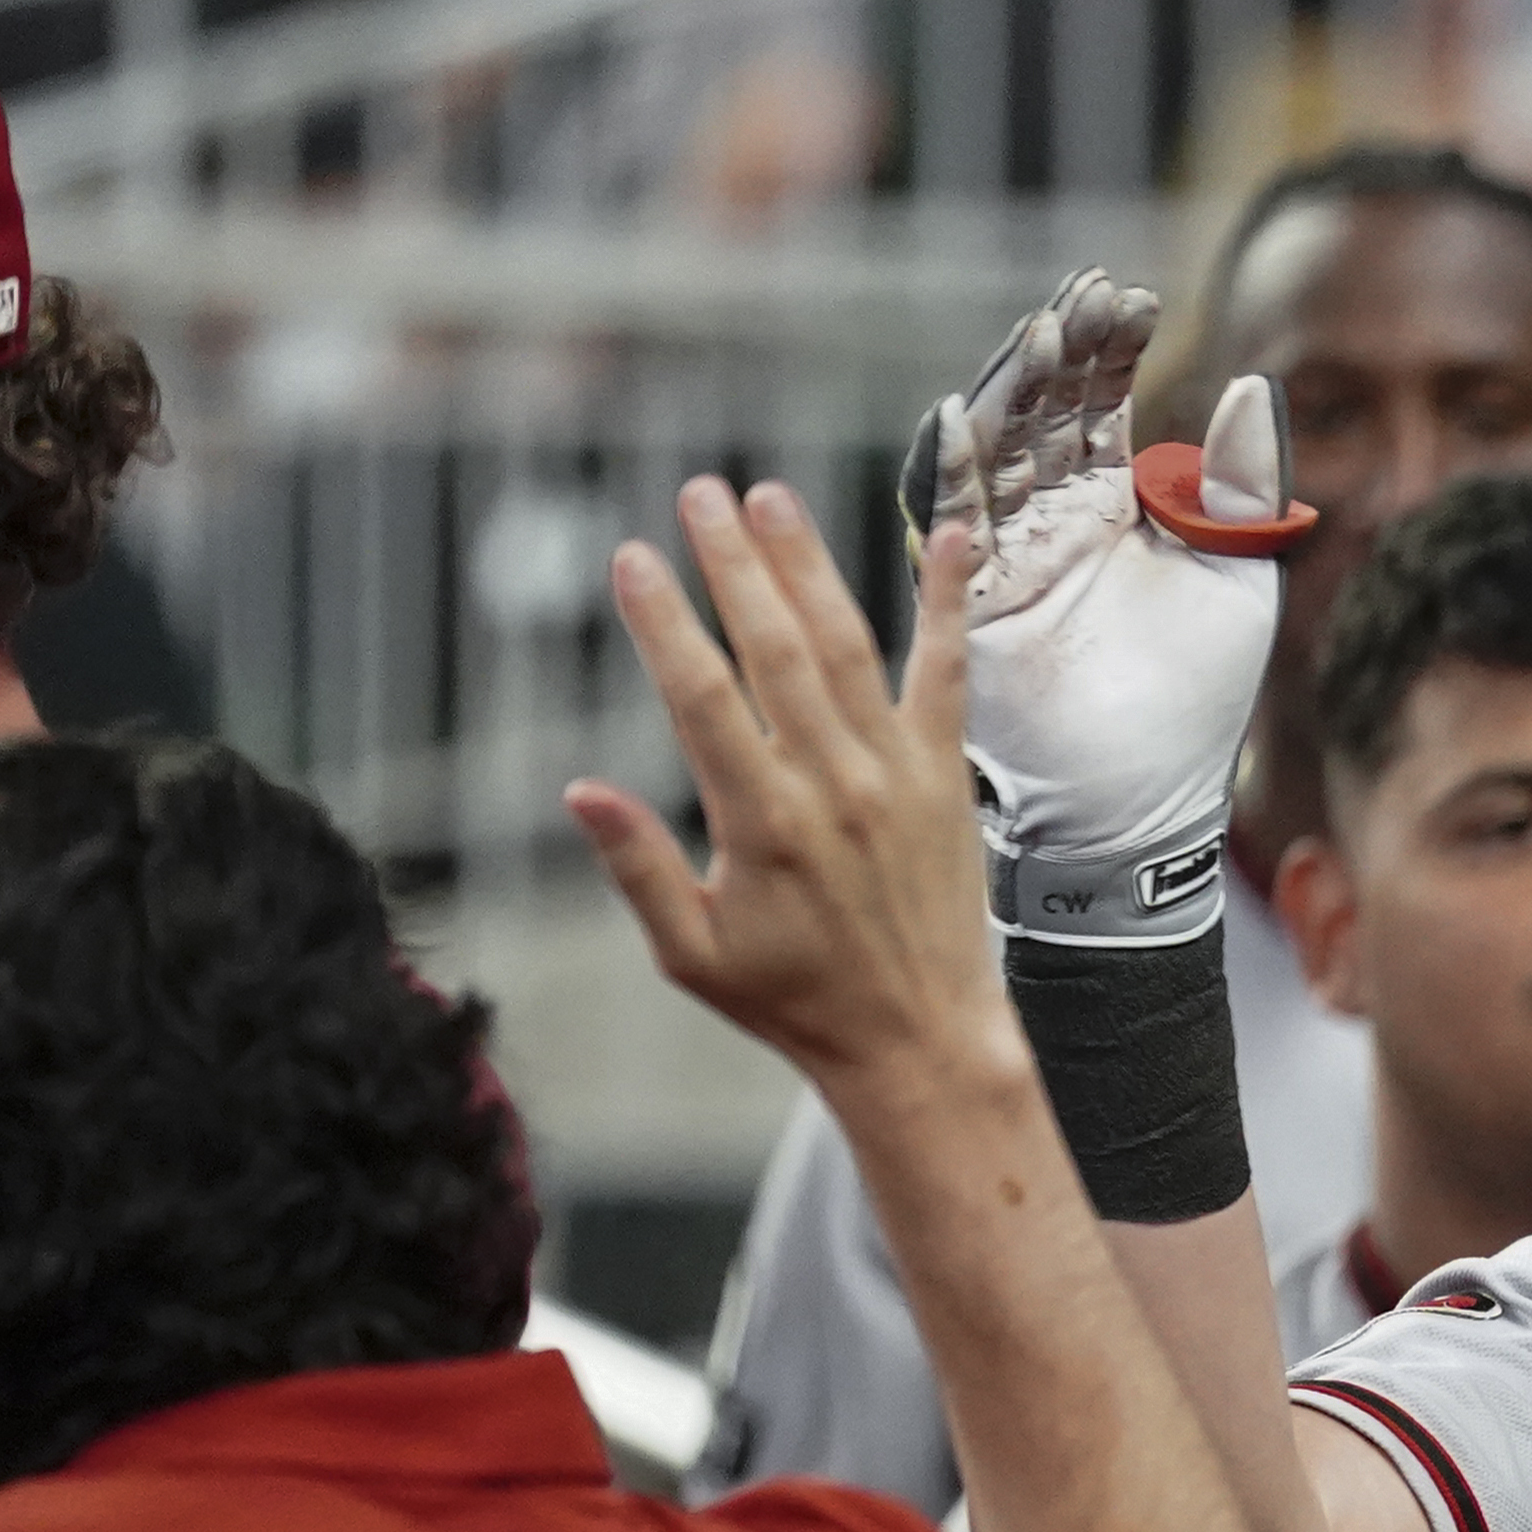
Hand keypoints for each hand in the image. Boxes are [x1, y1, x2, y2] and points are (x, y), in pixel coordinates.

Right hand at [572, 479, 1015, 1098]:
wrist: (921, 1039)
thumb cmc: (796, 1000)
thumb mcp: (691, 955)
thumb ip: (636, 867)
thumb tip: (578, 787)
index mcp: (761, 824)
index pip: (700, 698)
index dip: (664, 622)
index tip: (632, 557)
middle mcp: (833, 785)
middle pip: (775, 650)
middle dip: (733, 565)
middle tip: (699, 493)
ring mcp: (897, 772)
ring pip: (849, 645)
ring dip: (809, 564)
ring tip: (771, 498)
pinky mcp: (945, 773)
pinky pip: (949, 672)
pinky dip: (949, 602)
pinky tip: (953, 536)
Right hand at [919, 266, 1302, 947]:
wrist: (1150, 797)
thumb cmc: (1199, 698)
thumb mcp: (1236, 573)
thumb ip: (1240, 483)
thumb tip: (1254, 382)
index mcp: (1108, 509)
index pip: (1098, 404)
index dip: (1108, 350)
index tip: (1130, 294)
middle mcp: (1050, 521)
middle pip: (1040, 411)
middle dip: (1058, 354)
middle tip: (1082, 300)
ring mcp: (1009, 556)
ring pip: (997, 452)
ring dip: (1013, 393)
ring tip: (1043, 335)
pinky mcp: (976, 601)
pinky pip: (952, 525)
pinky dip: (954, 469)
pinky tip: (961, 415)